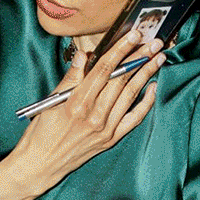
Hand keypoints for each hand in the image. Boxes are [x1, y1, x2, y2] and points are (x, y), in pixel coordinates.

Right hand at [9, 29, 165, 195]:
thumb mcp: (51, 100)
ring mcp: (105, 128)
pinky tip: (153, 87)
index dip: (121, 50)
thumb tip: (85, 55)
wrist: (41, 164)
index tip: (133, 35)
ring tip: (158, 57)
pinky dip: (146, 103)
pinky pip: (133, 118)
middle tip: (154, 42)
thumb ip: (71, 77)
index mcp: (77, 102)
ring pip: (131, 95)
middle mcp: (94, 115)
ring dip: (146, 74)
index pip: (104, 69)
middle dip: (140, 58)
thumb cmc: (41, 131)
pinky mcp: (110, 139)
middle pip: (122, 80)